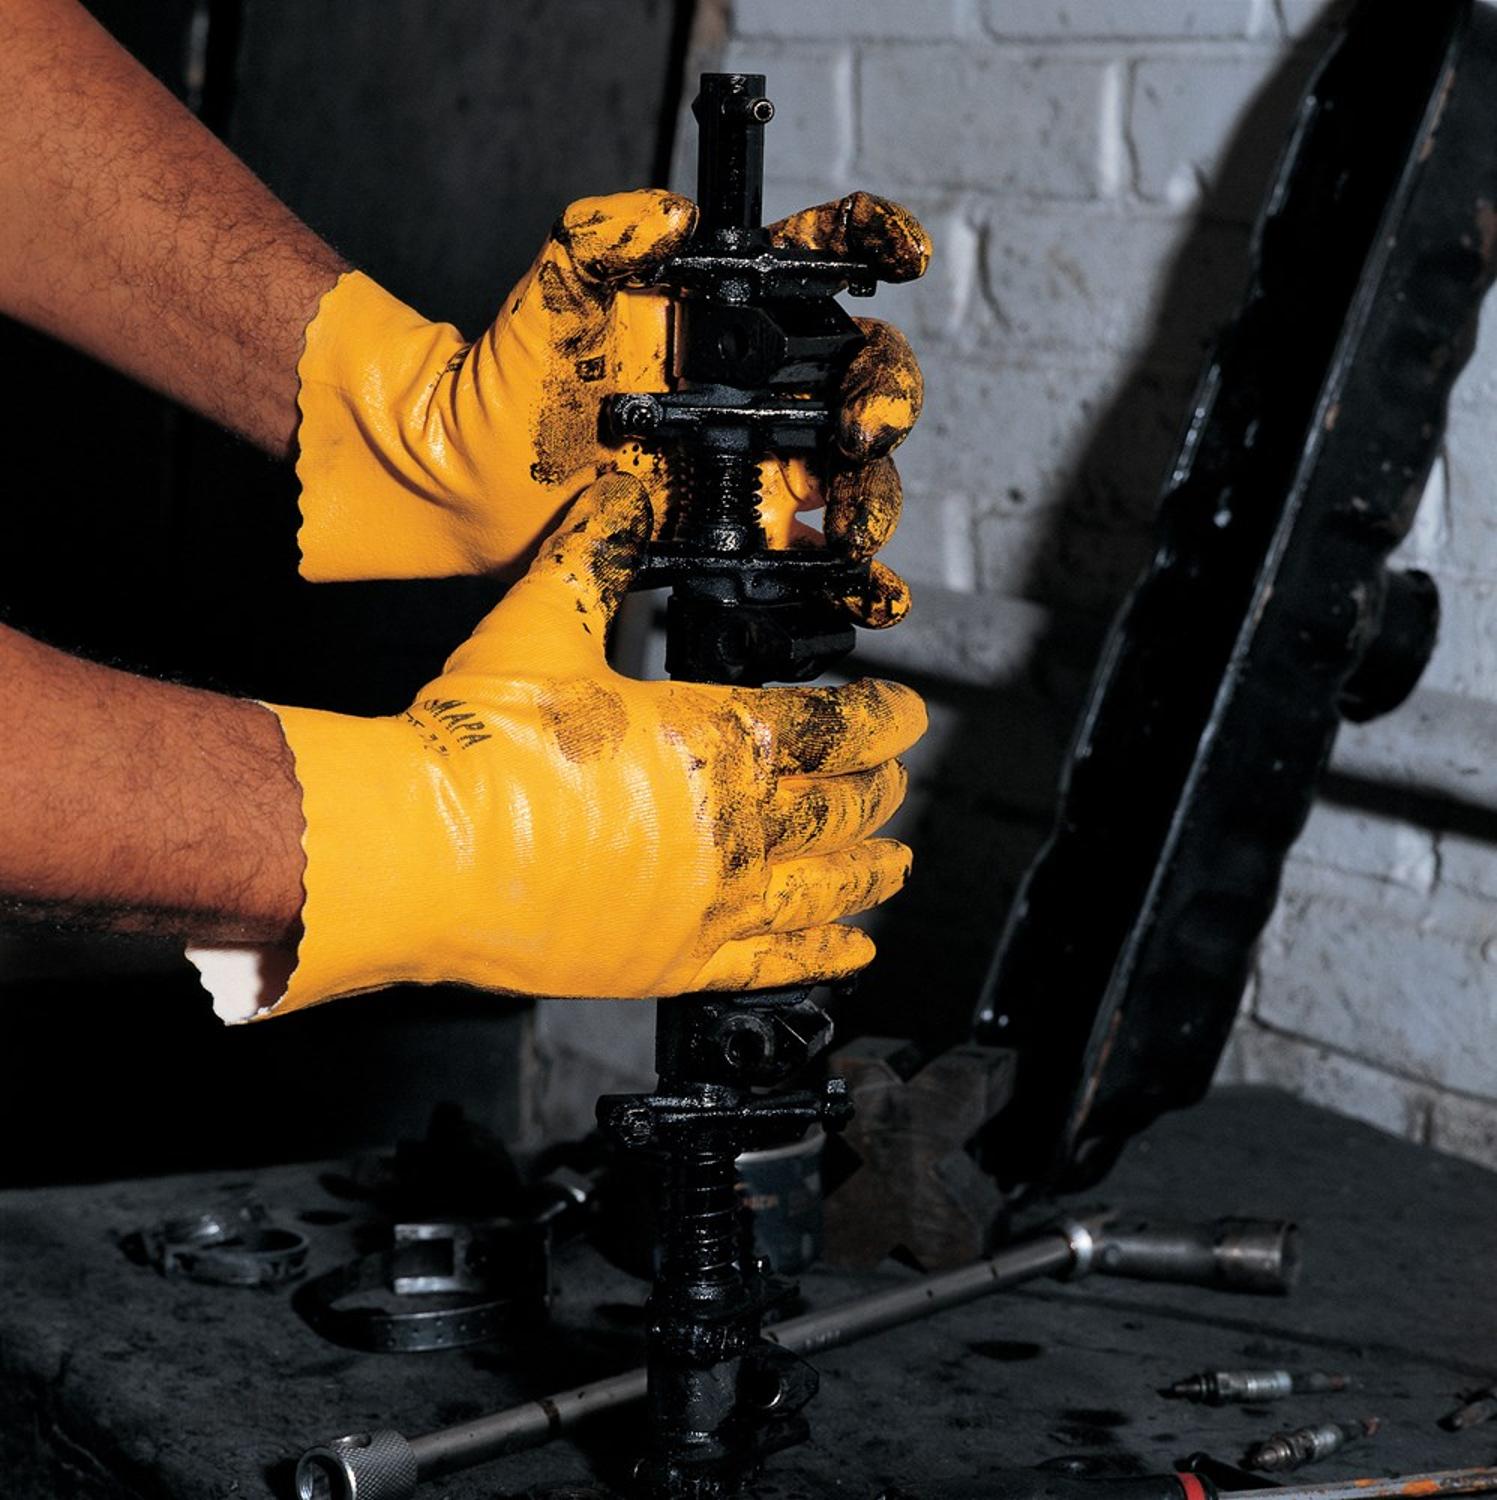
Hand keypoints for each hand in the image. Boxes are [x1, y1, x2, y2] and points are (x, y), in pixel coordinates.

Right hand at [258, 473, 925, 1016]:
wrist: (421, 852)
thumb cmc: (481, 744)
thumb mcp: (541, 625)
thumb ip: (594, 558)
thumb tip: (619, 498)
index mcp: (715, 737)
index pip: (832, 725)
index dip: (881, 717)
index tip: (904, 713)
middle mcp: (733, 825)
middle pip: (838, 808)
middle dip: (876, 789)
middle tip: (895, 779)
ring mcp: (709, 902)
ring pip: (823, 887)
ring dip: (870, 870)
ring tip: (898, 863)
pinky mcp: (671, 962)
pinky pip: (772, 964)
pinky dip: (822, 954)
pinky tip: (853, 949)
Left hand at [293, 190, 929, 620]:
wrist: (463, 481)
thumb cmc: (505, 377)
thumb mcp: (554, 292)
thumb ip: (603, 237)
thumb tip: (666, 214)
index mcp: (729, 316)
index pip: (819, 260)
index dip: (873, 243)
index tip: (901, 255)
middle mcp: (757, 390)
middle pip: (864, 381)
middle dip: (887, 401)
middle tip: (860, 432)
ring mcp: (754, 467)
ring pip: (855, 478)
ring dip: (875, 502)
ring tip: (855, 533)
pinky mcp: (739, 539)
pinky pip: (811, 564)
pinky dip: (854, 585)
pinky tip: (876, 598)